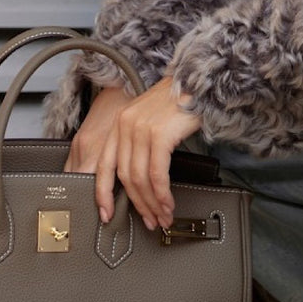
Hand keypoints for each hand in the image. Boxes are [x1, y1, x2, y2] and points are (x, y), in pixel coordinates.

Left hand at [63, 78, 200, 231]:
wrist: (199, 81)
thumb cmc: (179, 101)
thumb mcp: (150, 119)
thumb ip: (139, 143)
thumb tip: (139, 181)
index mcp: (120, 122)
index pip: (104, 165)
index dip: (103, 193)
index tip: (106, 214)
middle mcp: (126, 124)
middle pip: (124, 176)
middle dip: (137, 204)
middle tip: (149, 220)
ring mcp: (141, 129)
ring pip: (140, 178)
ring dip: (152, 203)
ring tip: (162, 216)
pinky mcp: (159, 134)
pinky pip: (157, 174)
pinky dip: (162, 194)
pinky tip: (168, 203)